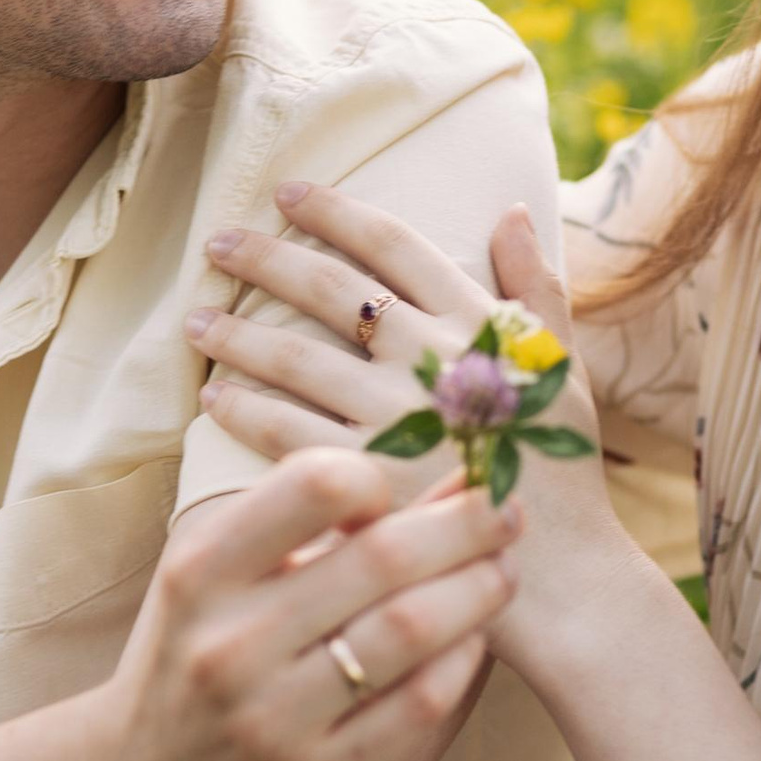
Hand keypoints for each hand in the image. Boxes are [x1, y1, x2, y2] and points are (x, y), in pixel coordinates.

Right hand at [98, 442, 520, 760]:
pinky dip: (461, 661)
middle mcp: (232, 644)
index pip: (313, 486)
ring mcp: (274, 719)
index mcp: (200, 572)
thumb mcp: (215, 579)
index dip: (379, 472)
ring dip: (478, 590)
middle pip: (384, 558)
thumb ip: (303, 529)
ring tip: (501, 570)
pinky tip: (470, 639)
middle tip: (505, 510)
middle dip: (465, 524)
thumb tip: (438, 476)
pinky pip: (419, 706)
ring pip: (412, 631)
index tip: (403, 483)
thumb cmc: (192, 654)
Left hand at [187, 186, 636, 675]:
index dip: (336, 212)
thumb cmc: (560, 466)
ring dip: (236, 333)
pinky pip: (285, 432)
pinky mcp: (365, 477)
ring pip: (294, 357)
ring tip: (195, 319)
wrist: (558, 567)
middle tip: (216, 240)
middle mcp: (431, 360)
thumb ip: (537, 287)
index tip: (288, 193)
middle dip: (266, 257)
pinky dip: (243, 410)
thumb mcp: (565, 365)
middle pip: (332, 289)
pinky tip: (213, 398)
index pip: (396, 245)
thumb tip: (509, 210)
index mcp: (478, 324)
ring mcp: (395, 418)